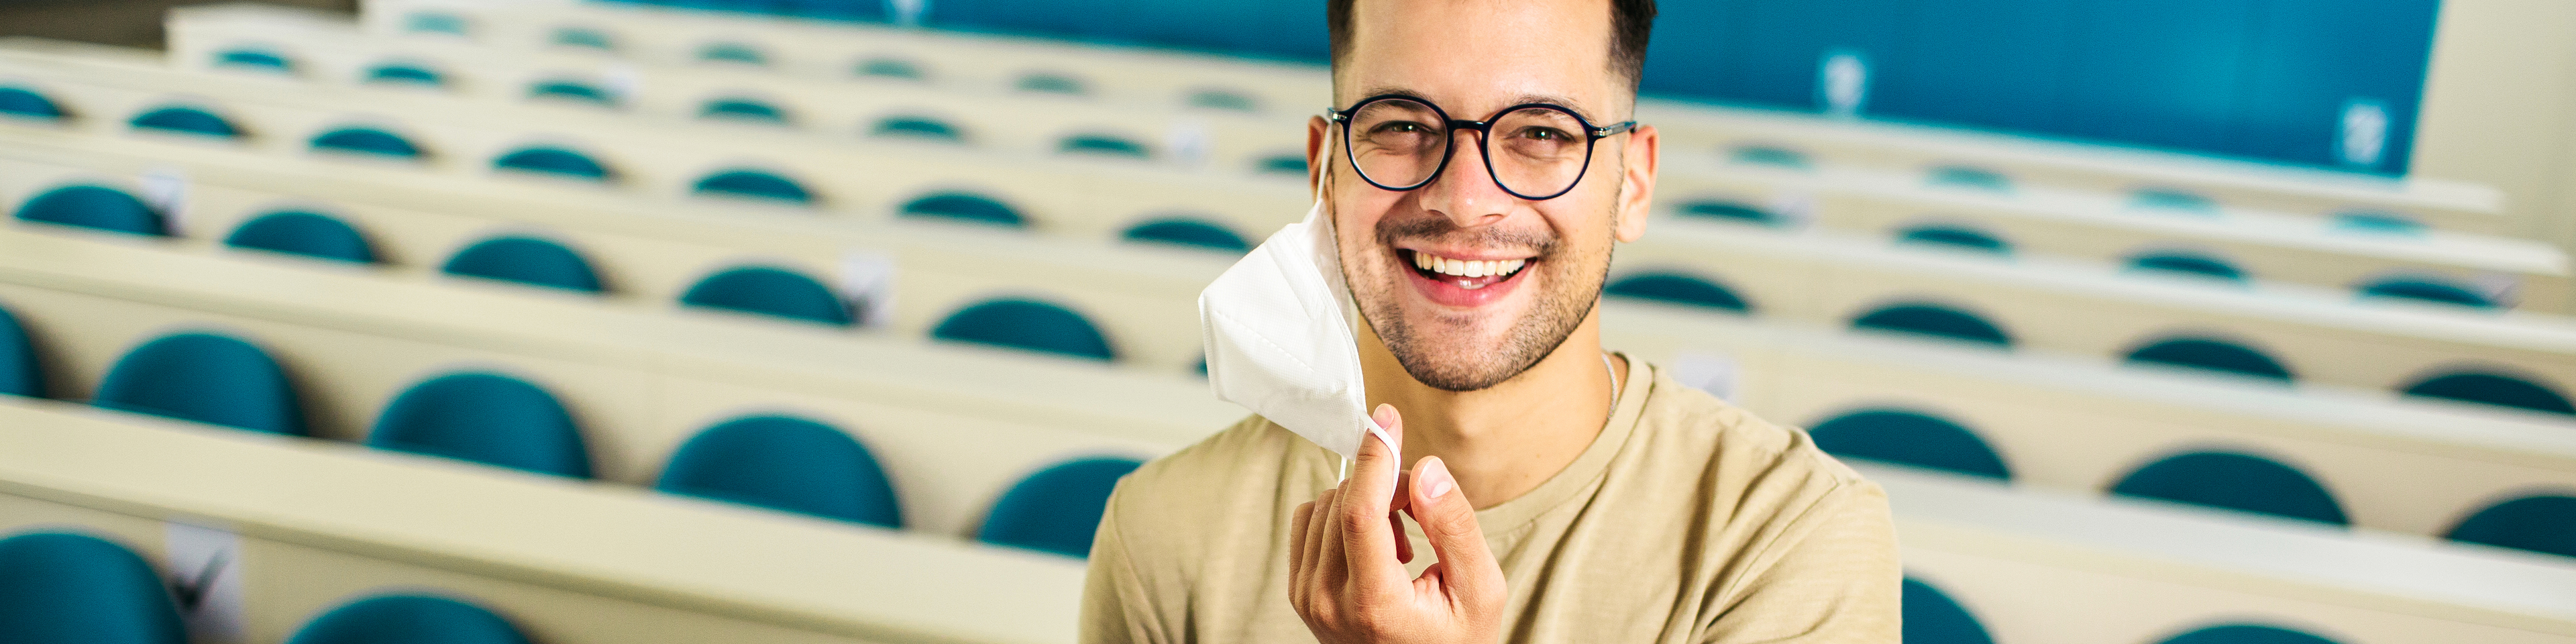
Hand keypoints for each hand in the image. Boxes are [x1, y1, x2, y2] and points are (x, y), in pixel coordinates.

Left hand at [1290, 404, 1505, 643]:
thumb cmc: (1456, 639)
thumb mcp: (1480, 589)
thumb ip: (1455, 527)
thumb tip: (1425, 469)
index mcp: (1375, 605)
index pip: (1360, 513)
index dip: (1375, 458)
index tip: (1388, 418)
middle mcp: (1328, 602)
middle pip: (1344, 502)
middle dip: (1386, 484)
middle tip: (1423, 508)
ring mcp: (1306, 598)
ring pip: (1324, 504)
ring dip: (1366, 502)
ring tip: (1404, 542)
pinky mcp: (1298, 590)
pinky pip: (1309, 519)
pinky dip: (1343, 514)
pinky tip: (1376, 545)